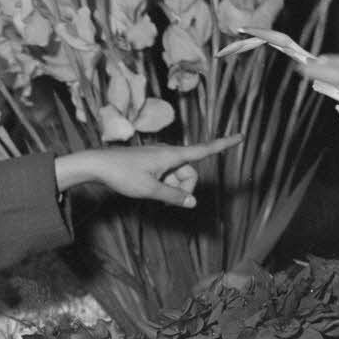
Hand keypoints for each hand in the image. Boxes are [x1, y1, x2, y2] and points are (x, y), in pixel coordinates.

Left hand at [54, 136, 242, 208]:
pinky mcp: (151, 163)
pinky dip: (164, 185)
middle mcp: (168, 153)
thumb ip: (173, 196)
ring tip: (152, 194)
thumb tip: (192, 203)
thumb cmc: (122, 175)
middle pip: (190, 172)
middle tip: (169, 201)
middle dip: (186, 188)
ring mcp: (159, 158)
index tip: (241, 136)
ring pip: (177, 176)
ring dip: (172, 188)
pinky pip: (166, 175)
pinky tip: (149, 190)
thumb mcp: (149, 189)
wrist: (97, 164)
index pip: (204, 150)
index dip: (223, 145)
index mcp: (172, 154)